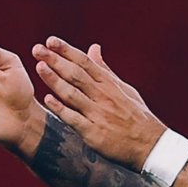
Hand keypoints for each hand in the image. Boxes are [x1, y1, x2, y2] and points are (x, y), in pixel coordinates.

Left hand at [33, 36, 164, 168]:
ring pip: (72, 94)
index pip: (85, 63)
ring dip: (55, 80)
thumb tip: (93, 48)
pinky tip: (48, 100)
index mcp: (110, 85)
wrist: (151, 146)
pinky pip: (74, 119)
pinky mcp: (94, 133)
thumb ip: (105, 70)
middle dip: (55, 60)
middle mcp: (103, 97)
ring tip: (39, 67)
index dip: (67, 51)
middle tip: (37, 49)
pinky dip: (61, 109)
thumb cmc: (137, 117)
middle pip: (76, 75)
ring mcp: (98, 115)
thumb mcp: (125, 89)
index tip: (50, 41)